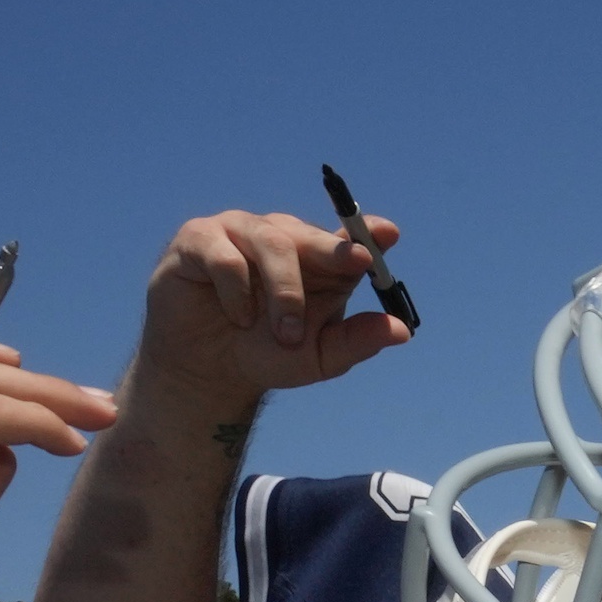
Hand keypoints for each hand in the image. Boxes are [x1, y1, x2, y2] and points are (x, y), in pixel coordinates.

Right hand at [136, 209, 413, 413]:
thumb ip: (357, 341)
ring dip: (285, 292)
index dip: (366, 232)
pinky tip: (240, 318)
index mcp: (318, 259)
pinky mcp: (199, 239)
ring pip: (272, 243)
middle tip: (357, 267)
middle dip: (334, 254)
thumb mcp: (319, 357)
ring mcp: (239, 231)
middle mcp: (281, 235)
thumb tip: (401, 331)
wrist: (210, 370)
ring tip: (283, 334)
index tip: (387, 234)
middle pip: (311, 235)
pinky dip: (238, 293)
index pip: (347, 236)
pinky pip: (225, 256)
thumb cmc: (269, 354)